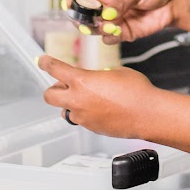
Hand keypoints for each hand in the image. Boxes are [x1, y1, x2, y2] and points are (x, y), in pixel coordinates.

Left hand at [37, 56, 158, 137]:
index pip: (55, 69)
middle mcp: (77, 100)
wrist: (147, 114)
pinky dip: (85, 113)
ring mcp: (83, 116)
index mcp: (82, 81)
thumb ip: (99, 76)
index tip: (42, 61)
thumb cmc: (136, 91)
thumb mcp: (115, 72)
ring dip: (69, 103)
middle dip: (53, 89)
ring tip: (85, 99)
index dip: (46, 63)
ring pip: (65, 110)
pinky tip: (100, 109)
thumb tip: (97, 79)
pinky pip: (80, 119)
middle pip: (49, 95)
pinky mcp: (91, 128)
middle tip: (62, 85)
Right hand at [67, 0, 173, 41]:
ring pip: (92, 28)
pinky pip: (107, 39)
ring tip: (109, 26)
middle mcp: (103, 3)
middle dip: (81, 19)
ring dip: (96, 29)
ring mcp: (111, 18)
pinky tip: (119, 31)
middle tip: (88, 22)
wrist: (172, 3)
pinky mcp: (120, 32)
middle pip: (81, 13)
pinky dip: (110, 38)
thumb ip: (121, 1)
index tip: (68, 5)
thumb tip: (108, 14)